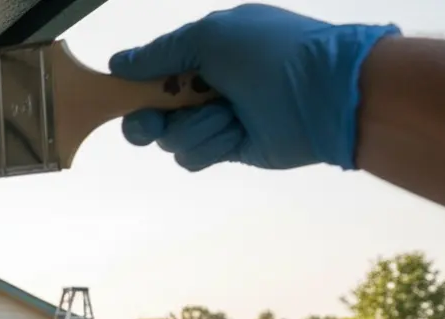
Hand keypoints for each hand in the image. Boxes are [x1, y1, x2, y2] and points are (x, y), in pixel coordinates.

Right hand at [108, 4, 399, 170]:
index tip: (123, 93)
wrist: (326, 94)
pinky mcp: (227, 148)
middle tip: (156, 119)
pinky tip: (236, 131)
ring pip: (170, 138)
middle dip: (149, 118)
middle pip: (150, 111)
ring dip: (195, 127)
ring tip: (229, 114)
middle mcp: (205, 86)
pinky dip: (211, 144)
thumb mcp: (211, 36)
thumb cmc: (270, 54)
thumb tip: (119, 64)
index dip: (133, 85)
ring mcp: (215, 118)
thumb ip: (161, 52)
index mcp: (201, 52)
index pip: (151, 72)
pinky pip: (193, 156)